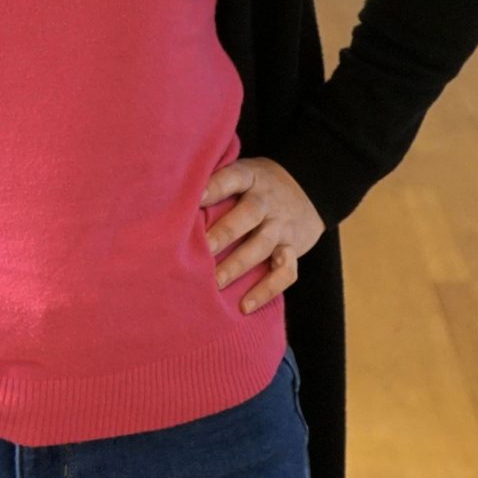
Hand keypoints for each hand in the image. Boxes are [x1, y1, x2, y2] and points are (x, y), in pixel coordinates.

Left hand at [201, 156, 322, 312]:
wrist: (307, 190)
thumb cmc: (255, 186)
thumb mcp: (242, 172)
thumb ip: (216, 182)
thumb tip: (170, 196)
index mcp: (251, 177)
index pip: (234, 178)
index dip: (216, 187)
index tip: (196, 198)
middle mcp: (268, 202)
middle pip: (249, 214)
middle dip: (225, 232)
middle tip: (203, 249)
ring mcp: (282, 227)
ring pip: (263, 245)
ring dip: (239, 264)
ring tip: (216, 282)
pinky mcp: (293, 249)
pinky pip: (285, 272)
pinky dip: (266, 290)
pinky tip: (245, 306)